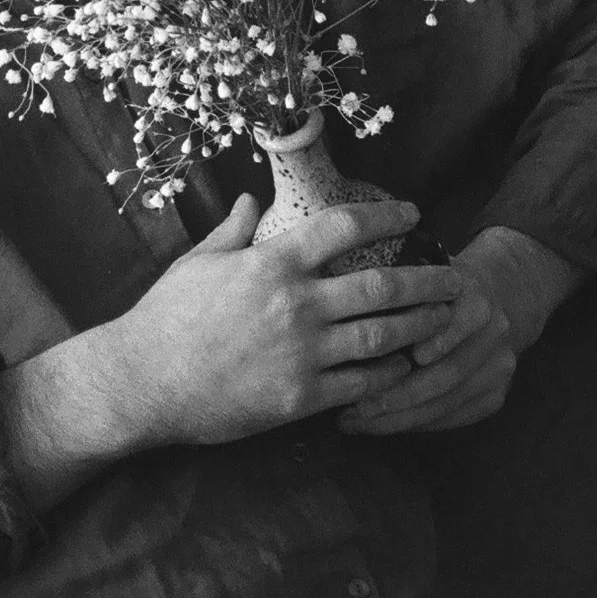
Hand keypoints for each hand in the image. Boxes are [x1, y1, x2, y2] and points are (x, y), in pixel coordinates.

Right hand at [116, 194, 467, 445]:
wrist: (141, 381)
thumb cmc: (163, 319)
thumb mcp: (196, 264)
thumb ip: (232, 231)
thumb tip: (252, 201)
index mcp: (272, 264)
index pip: (344, 228)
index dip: (386, 217)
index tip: (413, 215)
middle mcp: (296, 305)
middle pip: (381, 286)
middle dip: (426, 279)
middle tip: (455, 276)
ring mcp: (302, 353)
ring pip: (381, 336)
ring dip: (420, 326)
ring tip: (445, 320)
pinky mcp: (299, 396)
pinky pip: (359, 384)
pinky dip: (388, 374)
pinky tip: (404, 367)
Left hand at [338, 224, 582, 436]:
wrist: (500, 294)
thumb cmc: (437, 288)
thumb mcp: (418, 277)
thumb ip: (393, 298)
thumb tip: (342, 323)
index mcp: (474, 298)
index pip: (445, 328)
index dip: (409, 352)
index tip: (372, 367)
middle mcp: (495, 332)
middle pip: (446, 374)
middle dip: (395, 396)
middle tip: (353, 407)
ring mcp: (500, 366)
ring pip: (447, 402)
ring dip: (399, 418)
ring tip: (356, 422)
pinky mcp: (496, 394)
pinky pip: (453, 418)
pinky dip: (415, 425)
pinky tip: (382, 426)